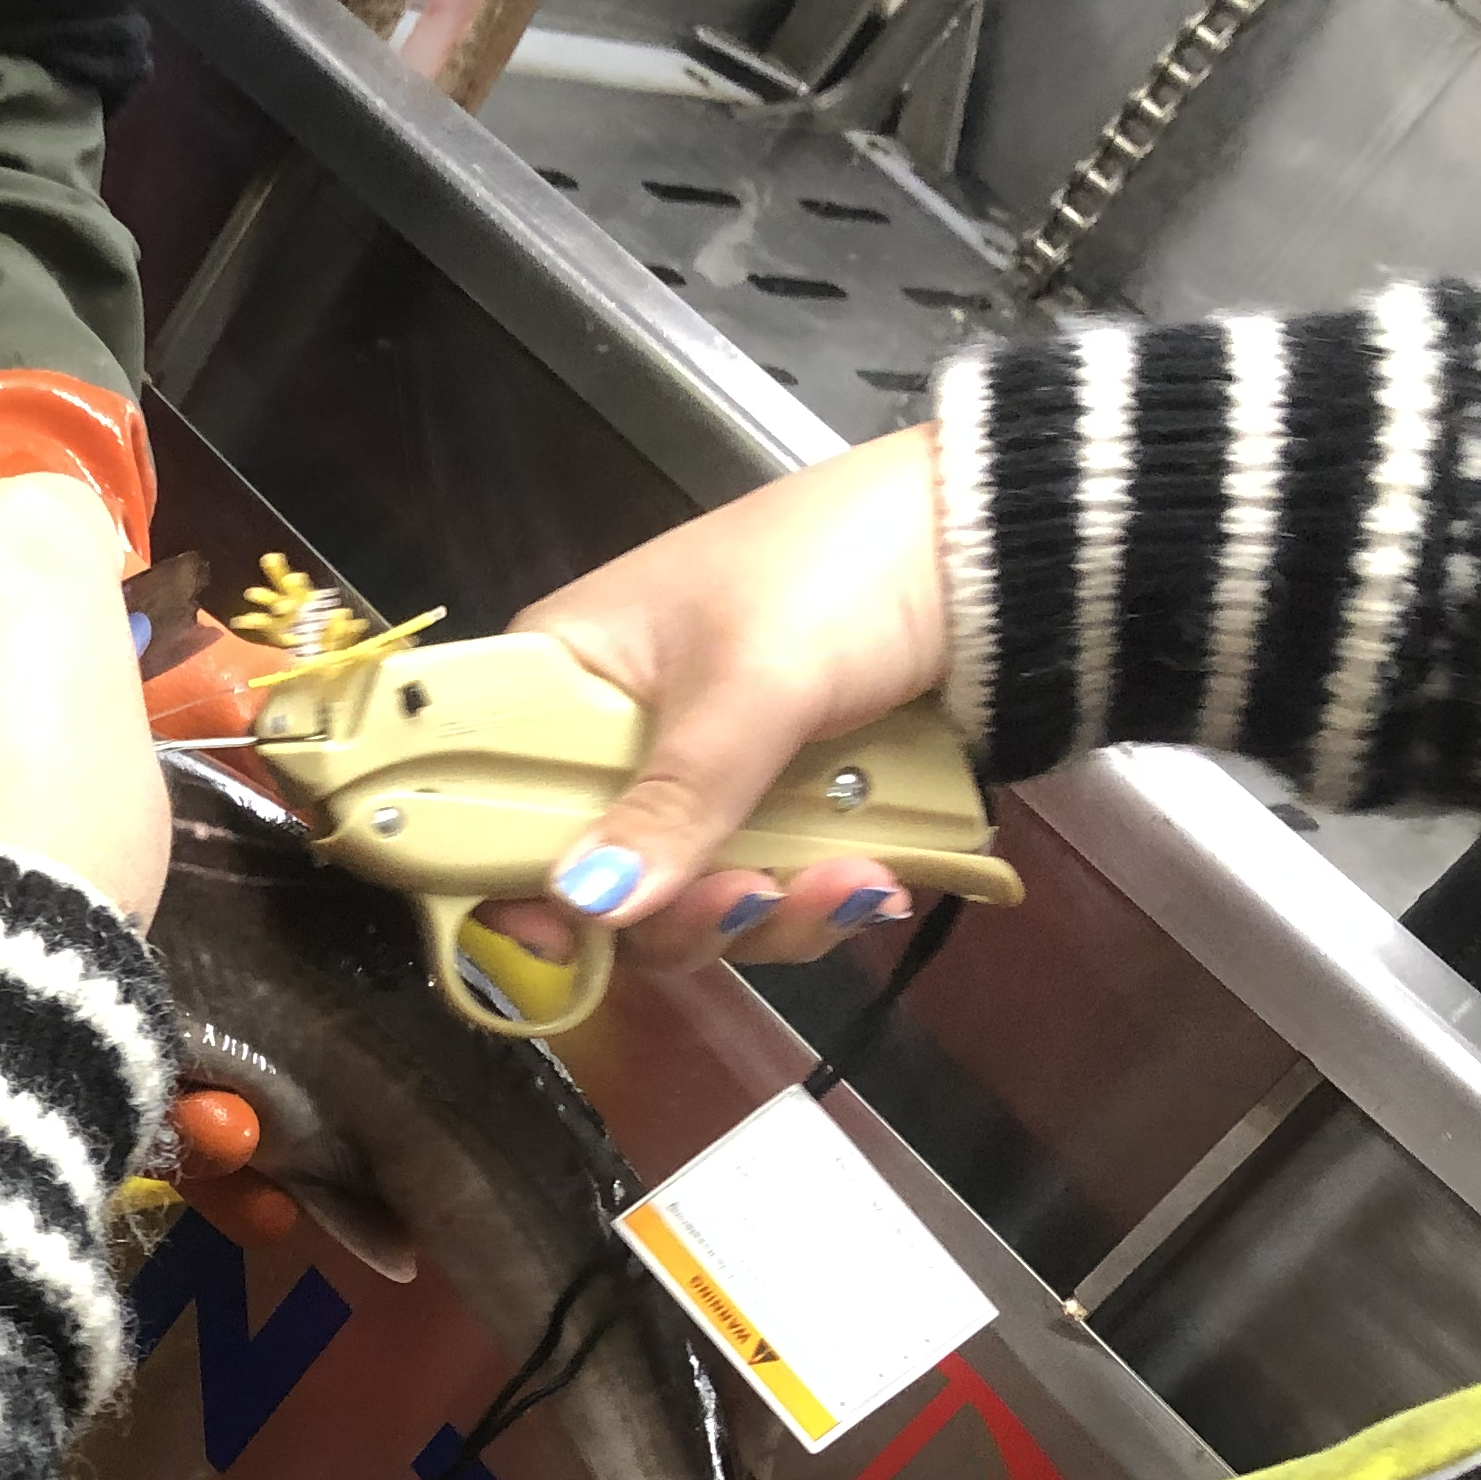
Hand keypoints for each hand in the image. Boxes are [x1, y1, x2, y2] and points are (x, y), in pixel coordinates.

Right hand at [483, 423, 954, 971]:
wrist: (994, 545)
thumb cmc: (838, 573)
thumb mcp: (749, 686)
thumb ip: (670, 801)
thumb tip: (585, 904)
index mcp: (567, 672)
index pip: (486, 789)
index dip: (513, 873)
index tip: (565, 934)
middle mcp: (616, 734)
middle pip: (597, 873)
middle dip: (678, 909)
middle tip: (746, 899)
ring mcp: (700, 775)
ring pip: (687, 895)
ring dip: (766, 914)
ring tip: (851, 884)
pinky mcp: (778, 804)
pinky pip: (766, 887)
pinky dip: (816, 899)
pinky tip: (876, 880)